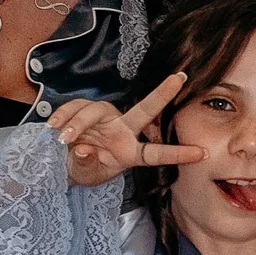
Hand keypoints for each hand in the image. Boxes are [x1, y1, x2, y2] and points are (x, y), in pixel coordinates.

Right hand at [47, 73, 204, 186]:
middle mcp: (122, 130)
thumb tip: (85, 150)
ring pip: (95, 111)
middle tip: (180, 79)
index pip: (156, 153)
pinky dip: (62, 117)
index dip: (178, 154)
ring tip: (62, 138)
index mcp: (129, 152)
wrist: (58, 161)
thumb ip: (87, 165)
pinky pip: (74, 107)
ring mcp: (105, 117)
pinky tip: (53, 128)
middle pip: (145, 110)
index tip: (202, 153)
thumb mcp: (85, 175)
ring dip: (77, 124)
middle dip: (162, 94)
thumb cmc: (82, 170)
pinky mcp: (85, 108)